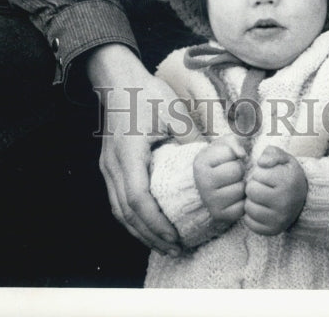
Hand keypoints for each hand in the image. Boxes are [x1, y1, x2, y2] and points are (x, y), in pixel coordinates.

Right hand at [87, 44, 183, 256]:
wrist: (117, 78)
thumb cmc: (145, 92)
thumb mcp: (173, 110)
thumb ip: (192, 137)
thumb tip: (221, 157)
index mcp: (129, 153)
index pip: (138, 199)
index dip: (156, 223)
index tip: (175, 236)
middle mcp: (113, 165)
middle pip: (126, 213)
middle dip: (150, 235)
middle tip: (175, 249)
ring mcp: (107, 166)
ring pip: (119, 210)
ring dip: (140, 230)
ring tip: (164, 244)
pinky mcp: (109, 165)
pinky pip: (117, 199)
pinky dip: (133, 217)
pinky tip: (149, 223)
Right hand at [193, 134, 246, 226]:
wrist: (205, 189)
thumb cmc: (218, 163)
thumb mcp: (222, 146)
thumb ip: (234, 140)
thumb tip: (242, 154)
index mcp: (200, 163)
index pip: (230, 152)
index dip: (233, 154)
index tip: (225, 159)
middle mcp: (203, 182)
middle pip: (237, 170)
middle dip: (239, 169)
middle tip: (231, 173)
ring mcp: (211, 201)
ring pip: (241, 189)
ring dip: (241, 185)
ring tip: (233, 184)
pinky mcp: (220, 215)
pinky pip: (242, 207)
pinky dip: (242, 201)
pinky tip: (235, 197)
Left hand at [244, 145, 306, 235]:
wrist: (303, 199)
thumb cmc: (288, 176)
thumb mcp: (284, 159)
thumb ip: (271, 153)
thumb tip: (261, 162)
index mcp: (288, 181)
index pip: (257, 174)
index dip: (260, 173)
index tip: (269, 176)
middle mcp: (285, 202)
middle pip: (251, 191)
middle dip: (254, 186)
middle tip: (263, 187)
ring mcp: (279, 219)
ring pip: (248, 208)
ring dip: (252, 201)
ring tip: (262, 197)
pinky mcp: (273, 230)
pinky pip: (249, 223)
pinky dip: (251, 215)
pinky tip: (261, 209)